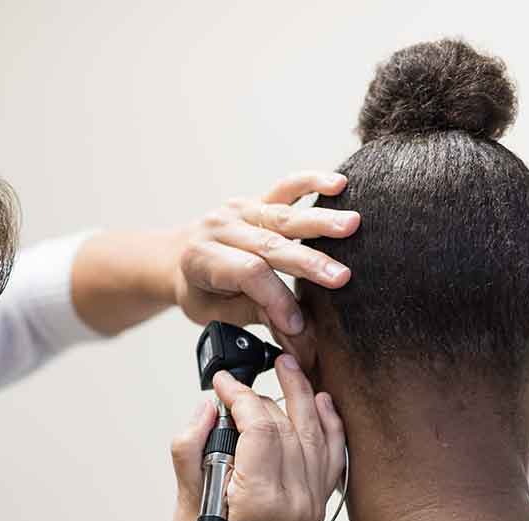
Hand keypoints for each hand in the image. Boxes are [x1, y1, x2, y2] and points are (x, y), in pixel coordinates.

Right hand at [162, 355, 344, 520]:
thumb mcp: (183, 507)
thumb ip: (191, 452)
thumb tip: (207, 408)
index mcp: (261, 500)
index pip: (259, 427)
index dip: (240, 396)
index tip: (221, 384)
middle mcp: (294, 502)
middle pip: (289, 427)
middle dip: (269, 392)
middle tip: (254, 370)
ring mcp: (309, 507)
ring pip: (316, 437)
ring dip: (305, 399)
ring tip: (292, 369)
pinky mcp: (313, 511)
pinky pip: (331, 460)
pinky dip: (330, 430)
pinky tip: (323, 407)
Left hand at [175, 171, 359, 365]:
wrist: (177, 258)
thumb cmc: (198, 291)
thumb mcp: (213, 312)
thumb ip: (253, 314)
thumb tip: (296, 330)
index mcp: (202, 258)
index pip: (248, 274)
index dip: (276, 298)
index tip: (297, 323)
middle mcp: (219, 228)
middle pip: (269, 243)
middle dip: (308, 262)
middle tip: (341, 277)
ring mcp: (238, 210)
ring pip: (282, 215)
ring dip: (320, 221)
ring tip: (351, 225)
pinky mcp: (255, 200)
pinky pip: (285, 188)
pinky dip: (311, 182)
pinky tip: (338, 184)